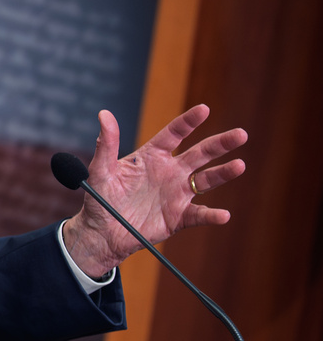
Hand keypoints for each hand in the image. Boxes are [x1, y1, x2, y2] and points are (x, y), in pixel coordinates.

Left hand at [62, 105, 246, 277]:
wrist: (103, 232)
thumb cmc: (100, 198)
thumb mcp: (101, 169)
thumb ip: (106, 143)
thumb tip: (104, 114)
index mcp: (152, 156)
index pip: (174, 134)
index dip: (189, 122)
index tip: (204, 108)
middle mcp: (169, 171)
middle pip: (200, 153)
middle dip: (220, 144)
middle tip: (240, 134)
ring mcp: (176, 194)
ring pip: (206, 180)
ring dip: (223, 173)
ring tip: (240, 165)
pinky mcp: (178, 217)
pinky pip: (199, 214)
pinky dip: (211, 215)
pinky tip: (223, 215)